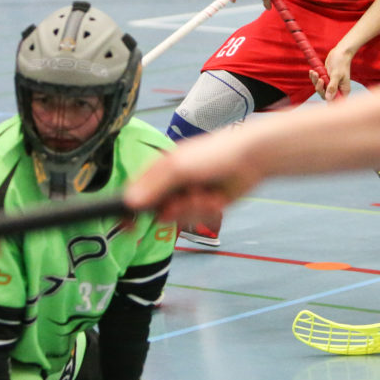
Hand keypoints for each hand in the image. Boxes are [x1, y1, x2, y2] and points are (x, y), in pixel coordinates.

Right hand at [124, 130, 259, 237]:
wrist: (250, 158)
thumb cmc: (211, 154)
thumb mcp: (178, 166)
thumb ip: (153, 184)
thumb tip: (128, 201)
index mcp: (159, 171)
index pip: (136, 193)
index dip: (130, 210)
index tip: (128, 225)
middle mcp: (171, 185)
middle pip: (157, 211)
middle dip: (173, 209)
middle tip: (184, 201)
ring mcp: (188, 196)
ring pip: (178, 218)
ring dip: (193, 209)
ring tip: (206, 195)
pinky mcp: (204, 206)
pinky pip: (196, 219)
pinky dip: (206, 211)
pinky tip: (216, 198)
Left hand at [312, 47, 351, 101]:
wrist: (339, 52)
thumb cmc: (341, 62)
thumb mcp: (336, 75)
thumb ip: (332, 87)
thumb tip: (328, 98)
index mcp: (344, 91)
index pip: (335, 102)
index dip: (329, 100)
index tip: (323, 92)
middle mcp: (338, 89)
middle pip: (325, 96)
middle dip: (320, 88)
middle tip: (319, 79)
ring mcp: (331, 84)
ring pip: (320, 89)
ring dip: (315, 81)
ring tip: (315, 72)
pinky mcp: (326, 79)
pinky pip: (318, 82)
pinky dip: (314, 77)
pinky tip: (312, 71)